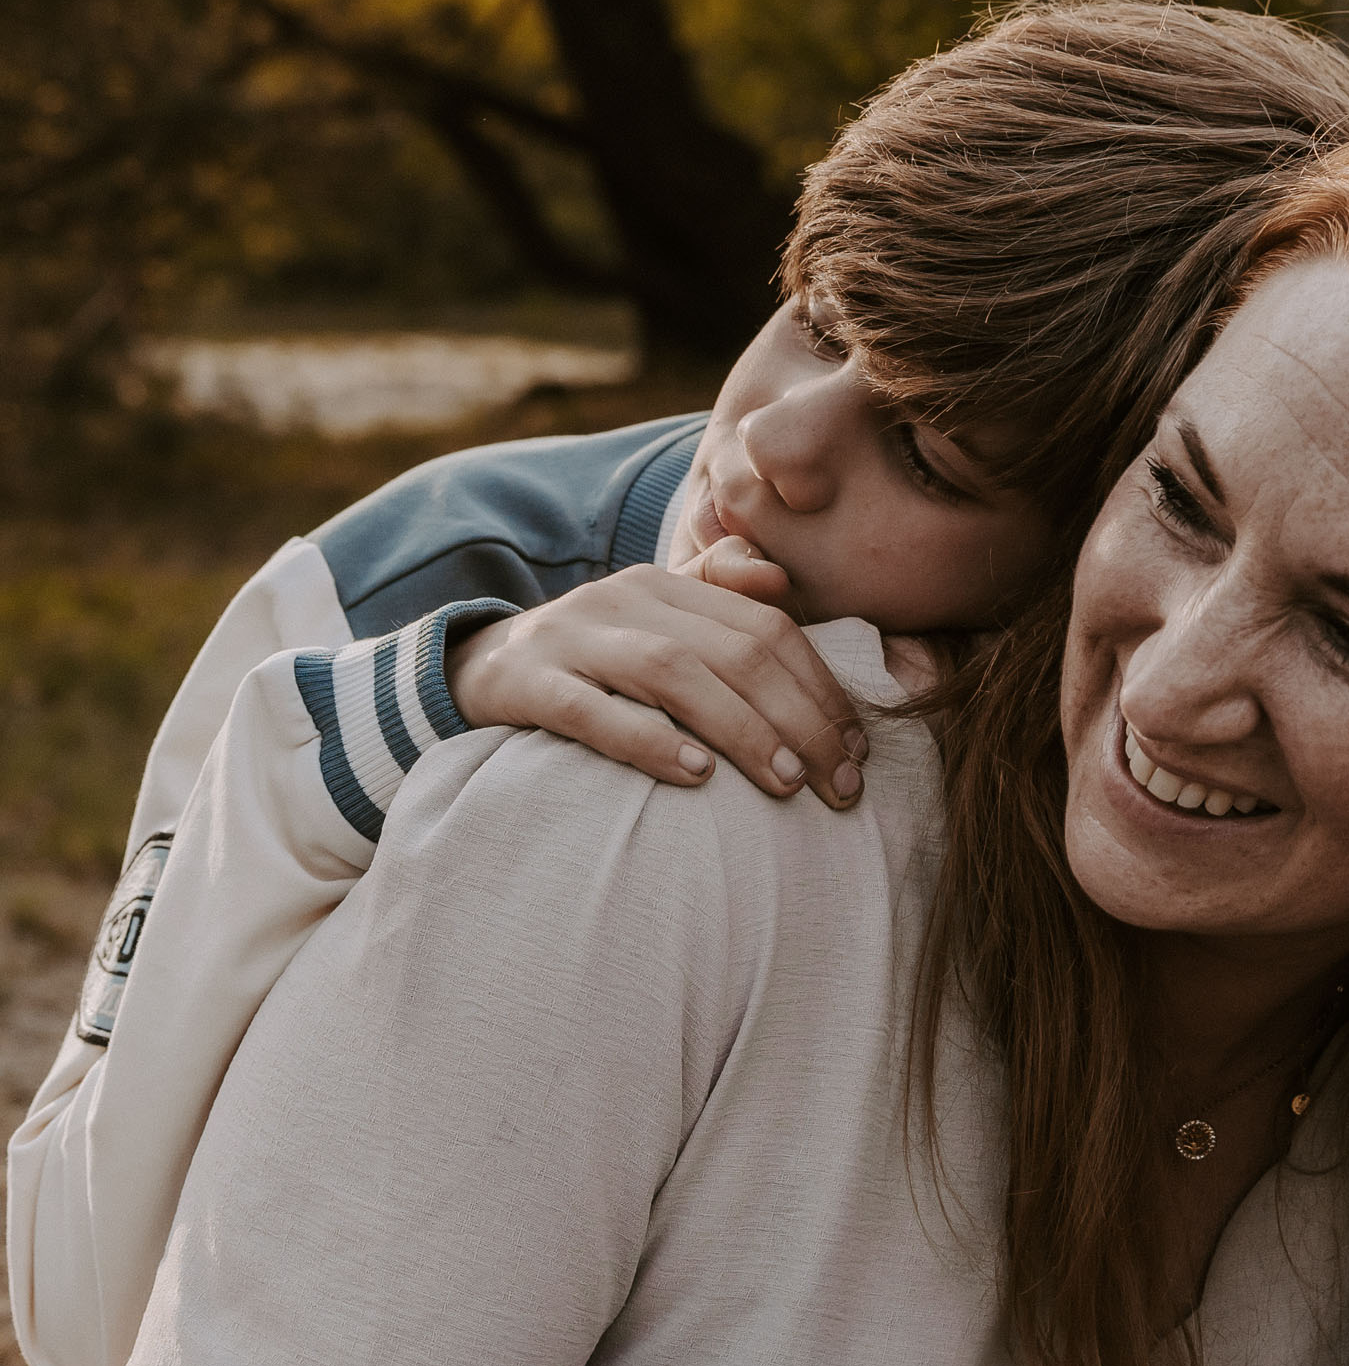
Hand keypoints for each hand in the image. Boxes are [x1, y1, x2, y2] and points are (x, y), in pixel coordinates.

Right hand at [444, 558, 867, 806]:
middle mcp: (625, 599)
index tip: (859, 750)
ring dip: (743, 729)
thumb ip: (718, 599)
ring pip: (675, 673)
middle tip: (841, 783)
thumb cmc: (593, 662)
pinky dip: (649, 742)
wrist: (471, 669)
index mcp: (669, 585)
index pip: (767, 628)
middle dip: (802, 719)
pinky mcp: (526, 685)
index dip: (822, 687)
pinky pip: (593, 712)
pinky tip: (696, 777)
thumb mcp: (655, 625)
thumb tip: (780, 581)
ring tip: (788, 783)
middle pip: (735, 651)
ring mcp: (573, 638)